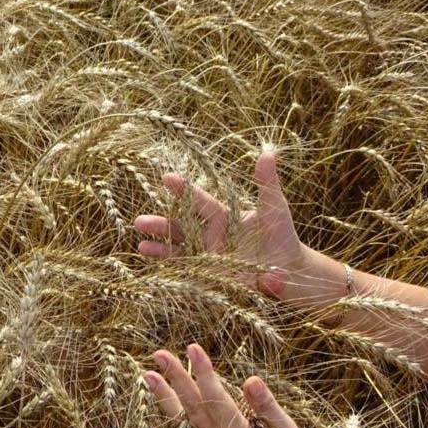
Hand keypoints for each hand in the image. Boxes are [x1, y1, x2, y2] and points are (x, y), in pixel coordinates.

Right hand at [133, 148, 305, 297]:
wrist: (288, 266)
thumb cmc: (281, 232)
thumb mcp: (274, 206)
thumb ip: (267, 182)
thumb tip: (268, 153)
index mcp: (222, 215)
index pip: (198, 200)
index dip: (183, 190)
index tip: (166, 178)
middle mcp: (209, 233)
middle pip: (180, 226)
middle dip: (160, 224)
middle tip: (139, 221)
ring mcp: (208, 254)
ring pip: (178, 249)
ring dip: (160, 248)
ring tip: (141, 247)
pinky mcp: (211, 274)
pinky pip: (188, 270)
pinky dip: (172, 269)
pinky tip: (155, 268)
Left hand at [144, 344, 338, 427]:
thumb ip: (267, 406)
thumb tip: (251, 380)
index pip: (215, 398)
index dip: (203, 371)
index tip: (192, 347)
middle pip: (192, 406)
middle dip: (175, 378)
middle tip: (158, 354)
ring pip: (183, 419)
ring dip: (165, 395)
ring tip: (147, 374)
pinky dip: (173, 412)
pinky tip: (164, 400)